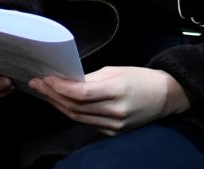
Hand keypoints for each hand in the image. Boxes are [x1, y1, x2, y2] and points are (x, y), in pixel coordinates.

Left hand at [29, 66, 190, 134]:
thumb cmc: (141, 78)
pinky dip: (73, 112)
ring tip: (46, 92)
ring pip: (77, 117)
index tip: (46, 78)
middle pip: (75, 106)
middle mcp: (115, 111)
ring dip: (59, 105)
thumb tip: (67, 80)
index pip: (81, 93)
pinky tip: (63, 103)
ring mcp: (114, 125)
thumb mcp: (117, 70)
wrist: (165, 96)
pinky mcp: (112, 132)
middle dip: (54, 95)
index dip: (61, 87)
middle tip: (38, 84)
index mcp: (118, 90)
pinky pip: (87, 122)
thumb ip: (91, 77)